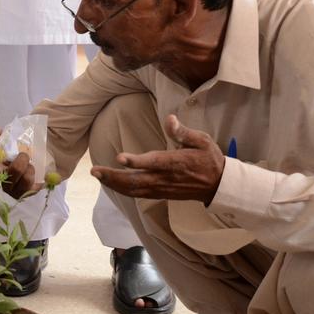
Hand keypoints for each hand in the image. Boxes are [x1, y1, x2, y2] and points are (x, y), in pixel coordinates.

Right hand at [0, 125, 41, 199]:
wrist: (30, 160)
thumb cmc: (12, 150)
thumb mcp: (4, 137)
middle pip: (8, 173)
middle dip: (20, 162)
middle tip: (24, 155)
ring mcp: (8, 189)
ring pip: (24, 179)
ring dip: (29, 168)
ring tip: (29, 165)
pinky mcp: (22, 195)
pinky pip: (32, 187)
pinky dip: (36, 177)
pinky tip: (33, 175)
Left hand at [90, 115, 225, 203]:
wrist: (219, 186)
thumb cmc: (210, 160)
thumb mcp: (203, 141)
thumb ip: (184, 132)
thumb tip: (169, 118)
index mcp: (176, 162)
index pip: (153, 162)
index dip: (136, 161)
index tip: (120, 158)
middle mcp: (166, 178)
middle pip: (136, 180)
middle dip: (114, 177)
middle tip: (95, 171)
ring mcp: (162, 188)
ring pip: (134, 190)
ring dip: (114, 184)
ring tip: (97, 175)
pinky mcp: (160, 194)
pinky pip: (138, 194)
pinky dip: (122, 190)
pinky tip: (110, 183)